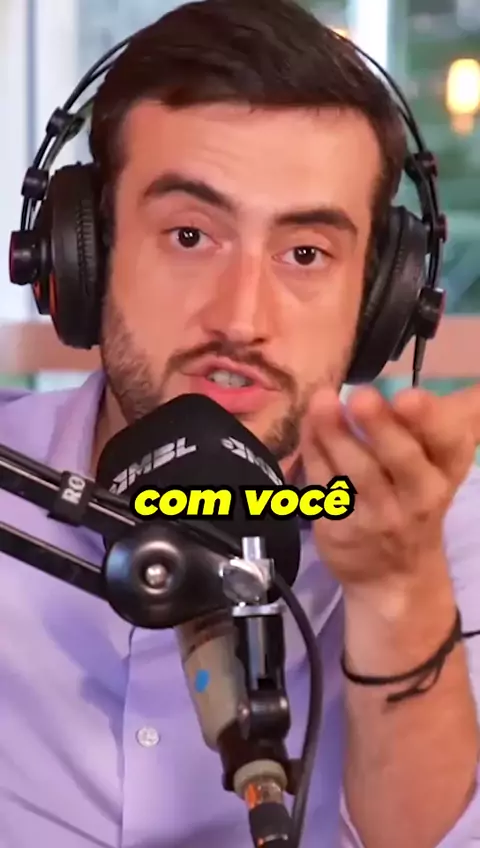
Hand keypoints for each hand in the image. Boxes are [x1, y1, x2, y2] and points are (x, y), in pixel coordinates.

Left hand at [300, 384, 478, 598]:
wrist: (395, 577)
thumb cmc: (416, 498)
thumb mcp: (443, 461)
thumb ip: (454, 419)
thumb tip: (477, 386)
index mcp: (445, 471)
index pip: (449, 445)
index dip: (429, 421)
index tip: (408, 397)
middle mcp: (417, 496)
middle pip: (401, 459)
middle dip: (382, 428)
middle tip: (362, 397)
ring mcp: (377, 516)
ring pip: (357, 472)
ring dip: (336, 435)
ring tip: (321, 402)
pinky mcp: (341, 529)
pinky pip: (324, 487)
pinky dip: (314, 454)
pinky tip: (308, 427)